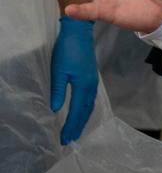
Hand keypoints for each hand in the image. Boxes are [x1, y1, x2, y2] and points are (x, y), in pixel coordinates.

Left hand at [50, 16, 97, 144]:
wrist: (79, 33)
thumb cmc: (67, 51)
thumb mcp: (58, 71)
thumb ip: (58, 91)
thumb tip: (56, 110)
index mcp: (83, 86)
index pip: (77, 111)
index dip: (71, 126)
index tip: (65, 139)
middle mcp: (91, 87)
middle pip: (85, 111)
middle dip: (78, 126)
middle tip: (70, 140)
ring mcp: (93, 82)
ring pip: (89, 106)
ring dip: (82, 119)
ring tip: (75, 131)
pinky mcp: (91, 78)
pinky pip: (90, 99)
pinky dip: (86, 110)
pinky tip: (82, 112)